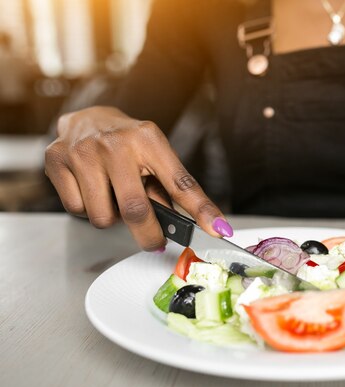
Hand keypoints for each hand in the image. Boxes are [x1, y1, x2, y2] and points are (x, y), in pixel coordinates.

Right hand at [45, 106, 231, 250]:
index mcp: (149, 140)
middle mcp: (115, 144)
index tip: (218, 231)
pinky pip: (77, 210)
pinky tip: (92, 190)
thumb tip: (188, 227)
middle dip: (149, 235)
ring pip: (103, 217)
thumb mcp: (155, 157)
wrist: (87, 117)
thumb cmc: (127, 143)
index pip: (181, 183)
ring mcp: (83, 151)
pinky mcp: (57, 160)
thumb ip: (168, 189)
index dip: (202, 211)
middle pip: (136, 211)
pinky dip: (87, 209)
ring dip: (112, 217)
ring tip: (114, 196)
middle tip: (154, 240)